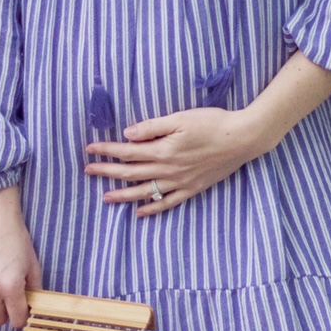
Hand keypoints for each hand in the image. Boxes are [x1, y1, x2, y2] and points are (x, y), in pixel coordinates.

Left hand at [85, 107, 264, 217]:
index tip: (90, 149)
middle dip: (107, 173)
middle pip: (130, 173)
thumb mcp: (180, 118)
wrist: (242, 139)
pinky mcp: (192, 189)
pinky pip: (168, 203)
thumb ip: (152, 127)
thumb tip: (127, 134)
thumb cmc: (212, 123)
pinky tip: (140, 212)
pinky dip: (152, 208)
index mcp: (163, 150)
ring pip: (145, 192)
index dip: (106, 150)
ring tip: (106, 197)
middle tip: (88, 172)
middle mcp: (168, 170)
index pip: (127, 152)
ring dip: (123, 195)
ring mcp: (180, 182)